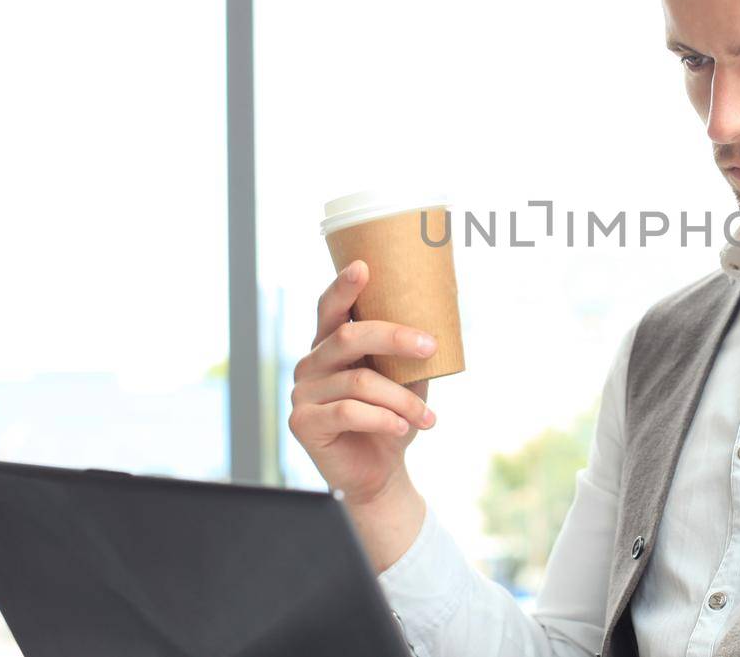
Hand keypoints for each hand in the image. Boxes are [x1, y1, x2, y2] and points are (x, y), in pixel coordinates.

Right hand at [288, 259, 437, 506]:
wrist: (380, 472)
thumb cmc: (393, 417)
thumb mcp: (404, 378)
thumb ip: (406, 351)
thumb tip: (438, 321)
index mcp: (331, 344)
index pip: (331, 308)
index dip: (344, 286)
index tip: (364, 267)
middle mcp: (310, 363)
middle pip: (348, 336)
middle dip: (394, 337)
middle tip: (430, 346)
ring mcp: (302, 392)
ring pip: (358, 381)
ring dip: (402, 399)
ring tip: (427, 419)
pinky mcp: (302, 423)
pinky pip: (348, 411)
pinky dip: (384, 419)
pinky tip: (403, 429)